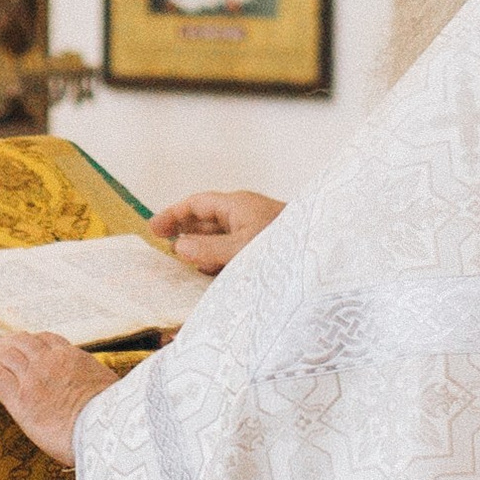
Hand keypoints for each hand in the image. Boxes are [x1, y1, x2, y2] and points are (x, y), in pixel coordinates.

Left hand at [0, 332, 118, 465]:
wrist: (107, 430)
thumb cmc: (115, 420)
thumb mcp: (114, 393)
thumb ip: (102, 389)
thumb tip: (114, 398)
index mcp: (74, 359)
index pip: (47, 340)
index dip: (31, 341)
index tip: (23, 343)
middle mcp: (51, 362)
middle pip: (21, 342)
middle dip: (5, 343)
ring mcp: (33, 378)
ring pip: (4, 354)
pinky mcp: (19, 398)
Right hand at [147, 188, 284, 273]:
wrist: (326, 254)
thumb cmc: (285, 247)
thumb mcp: (241, 249)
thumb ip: (208, 248)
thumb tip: (178, 247)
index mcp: (238, 205)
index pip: (197, 203)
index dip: (173, 214)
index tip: (153, 230)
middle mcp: (246, 216)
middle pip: (207, 220)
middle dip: (184, 232)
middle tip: (162, 250)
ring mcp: (256, 233)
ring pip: (220, 237)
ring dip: (200, 249)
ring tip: (180, 265)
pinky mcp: (264, 250)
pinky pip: (233, 251)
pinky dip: (217, 260)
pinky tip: (210, 275)